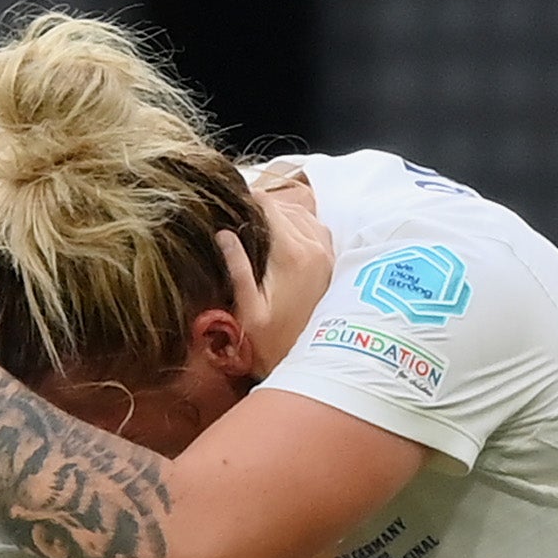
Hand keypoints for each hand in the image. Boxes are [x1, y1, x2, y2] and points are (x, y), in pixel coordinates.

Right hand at [230, 173, 338, 371]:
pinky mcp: (333, 263)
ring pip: (305, 214)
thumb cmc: (274, 342)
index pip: (270, 208)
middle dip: (263, 204)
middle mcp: (316, 247)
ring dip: (282, 211)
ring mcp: (328, 254)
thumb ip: (237, 267)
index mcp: (292, 254)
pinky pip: (318, 228)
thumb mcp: (248, 308)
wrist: (314, 364)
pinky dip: (300, 222)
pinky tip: (285, 231)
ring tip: (258, 216)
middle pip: (287, 207)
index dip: (248, 197)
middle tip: (239, 206)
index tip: (230, 194)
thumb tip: (224, 233)